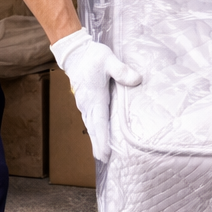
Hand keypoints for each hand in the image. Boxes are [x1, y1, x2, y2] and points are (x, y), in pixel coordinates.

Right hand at [50, 29, 140, 162]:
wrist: (74, 51)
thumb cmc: (92, 56)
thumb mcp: (108, 60)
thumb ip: (121, 70)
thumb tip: (136, 80)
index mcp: (94, 97)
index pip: (99, 122)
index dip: (102, 139)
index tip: (104, 154)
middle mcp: (87, 103)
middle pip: (93, 128)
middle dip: (98, 144)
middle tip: (104, 160)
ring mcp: (84, 102)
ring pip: (90, 124)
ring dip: (95, 138)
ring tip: (101, 153)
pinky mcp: (85, 100)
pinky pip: (90, 118)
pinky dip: (94, 129)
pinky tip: (98, 135)